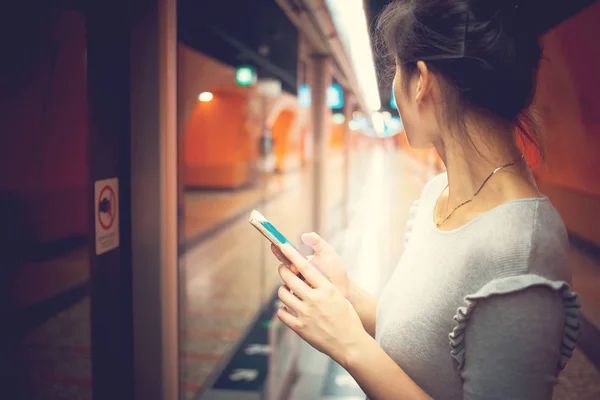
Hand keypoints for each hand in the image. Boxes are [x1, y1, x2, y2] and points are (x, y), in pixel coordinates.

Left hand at [276, 243, 367, 365]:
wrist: (350, 343)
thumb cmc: (347, 319)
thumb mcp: (338, 297)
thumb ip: (323, 286)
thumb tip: (308, 276)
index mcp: (326, 289)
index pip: (305, 267)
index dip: (292, 255)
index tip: (283, 247)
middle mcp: (314, 299)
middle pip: (290, 278)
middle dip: (283, 270)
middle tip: (282, 268)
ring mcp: (305, 314)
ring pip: (282, 295)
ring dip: (283, 290)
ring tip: (287, 291)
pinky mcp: (299, 327)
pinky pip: (282, 313)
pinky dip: (283, 309)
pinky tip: (288, 308)